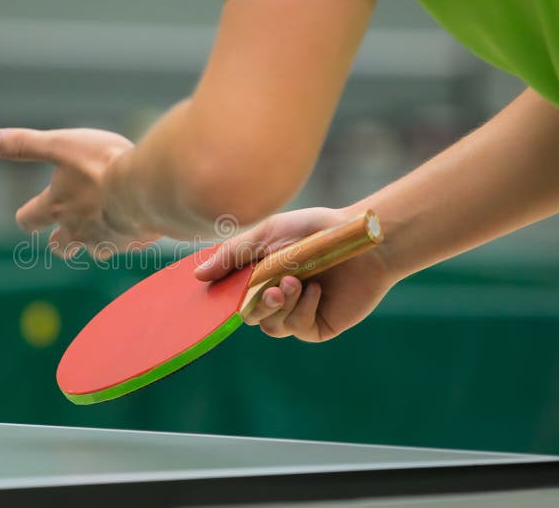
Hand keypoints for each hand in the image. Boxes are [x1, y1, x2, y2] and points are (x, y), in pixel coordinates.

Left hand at [0, 127, 158, 258]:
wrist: (145, 188)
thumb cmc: (101, 164)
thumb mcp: (60, 145)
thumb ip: (24, 145)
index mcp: (56, 207)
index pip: (28, 220)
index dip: (27, 218)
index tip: (29, 217)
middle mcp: (77, 230)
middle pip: (59, 247)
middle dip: (59, 241)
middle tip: (63, 234)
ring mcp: (105, 241)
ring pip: (93, 250)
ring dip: (94, 241)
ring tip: (103, 227)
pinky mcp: (132, 244)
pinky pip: (125, 245)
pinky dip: (126, 237)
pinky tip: (136, 225)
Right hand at [195, 207, 395, 341]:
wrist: (361, 239)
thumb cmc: (315, 230)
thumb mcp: (267, 235)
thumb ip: (232, 255)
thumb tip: (197, 276)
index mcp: (259, 274)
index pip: (229, 295)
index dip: (217, 300)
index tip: (204, 302)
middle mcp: (275, 295)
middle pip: (248, 315)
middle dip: (257, 303)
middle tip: (273, 288)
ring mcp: (295, 312)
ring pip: (270, 325)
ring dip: (279, 305)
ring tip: (296, 283)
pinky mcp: (316, 324)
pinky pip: (296, 327)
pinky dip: (302, 308)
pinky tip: (317, 291)